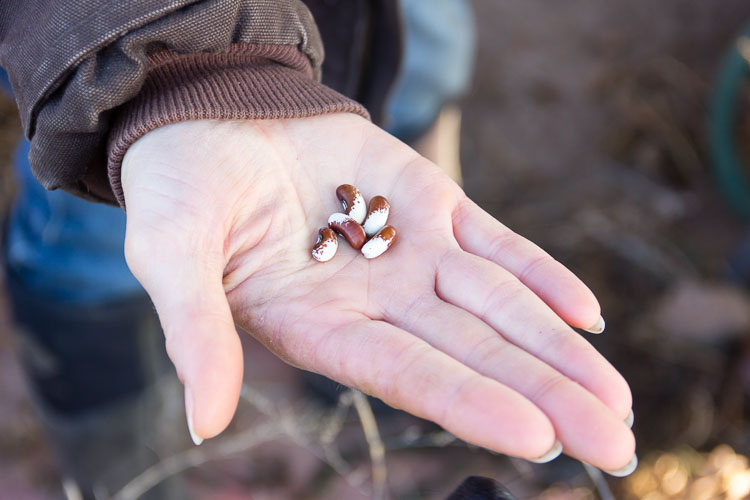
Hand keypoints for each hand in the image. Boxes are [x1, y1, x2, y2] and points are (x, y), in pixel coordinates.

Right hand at [120, 114, 633, 471]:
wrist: (215, 118)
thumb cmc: (180, 190)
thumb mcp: (171, 257)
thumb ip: (194, 332)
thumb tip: (203, 421)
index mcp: (319, 327)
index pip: (407, 373)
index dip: (469, 401)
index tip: (538, 436)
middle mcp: (377, 302)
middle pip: (473, 355)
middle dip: (544, 396)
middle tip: (615, 444)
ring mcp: (411, 254)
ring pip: (498, 308)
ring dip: (557, 349)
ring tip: (614, 398)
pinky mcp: (430, 205)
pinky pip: (497, 244)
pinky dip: (541, 274)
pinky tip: (587, 312)